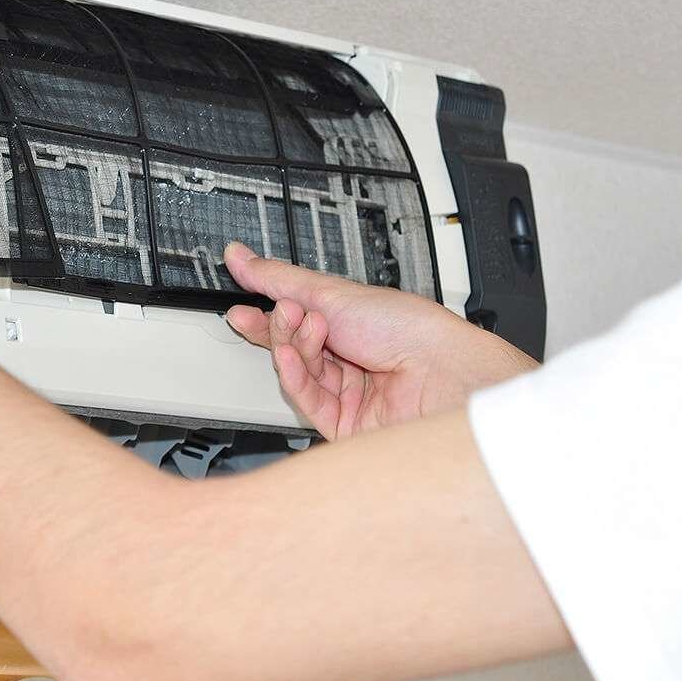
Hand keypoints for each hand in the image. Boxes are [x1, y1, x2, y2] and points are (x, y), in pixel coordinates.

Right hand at [223, 243, 536, 439]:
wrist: (440, 375)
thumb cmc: (409, 331)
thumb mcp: (332, 292)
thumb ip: (279, 278)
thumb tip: (242, 257)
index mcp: (353, 325)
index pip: (296, 321)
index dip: (268, 313)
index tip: (241, 304)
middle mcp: (349, 359)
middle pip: (293, 347)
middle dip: (280, 327)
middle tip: (281, 312)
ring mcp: (347, 393)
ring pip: (297, 372)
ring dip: (291, 346)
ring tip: (298, 326)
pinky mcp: (343, 423)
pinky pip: (306, 400)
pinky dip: (294, 375)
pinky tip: (290, 357)